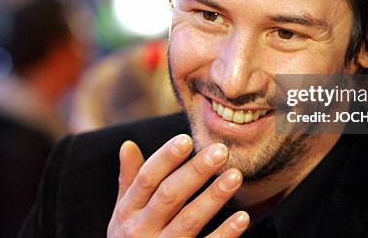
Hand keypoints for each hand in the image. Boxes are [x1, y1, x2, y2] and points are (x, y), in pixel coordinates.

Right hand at [107, 134, 249, 237]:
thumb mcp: (125, 211)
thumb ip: (130, 179)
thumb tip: (128, 144)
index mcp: (128, 211)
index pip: (147, 179)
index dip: (166, 158)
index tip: (187, 139)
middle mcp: (141, 230)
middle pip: (169, 196)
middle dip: (196, 172)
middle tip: (221, 151)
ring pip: (189, 220)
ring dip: (214, 197)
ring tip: (235, 176)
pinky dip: (225, 234)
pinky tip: (242, 218)